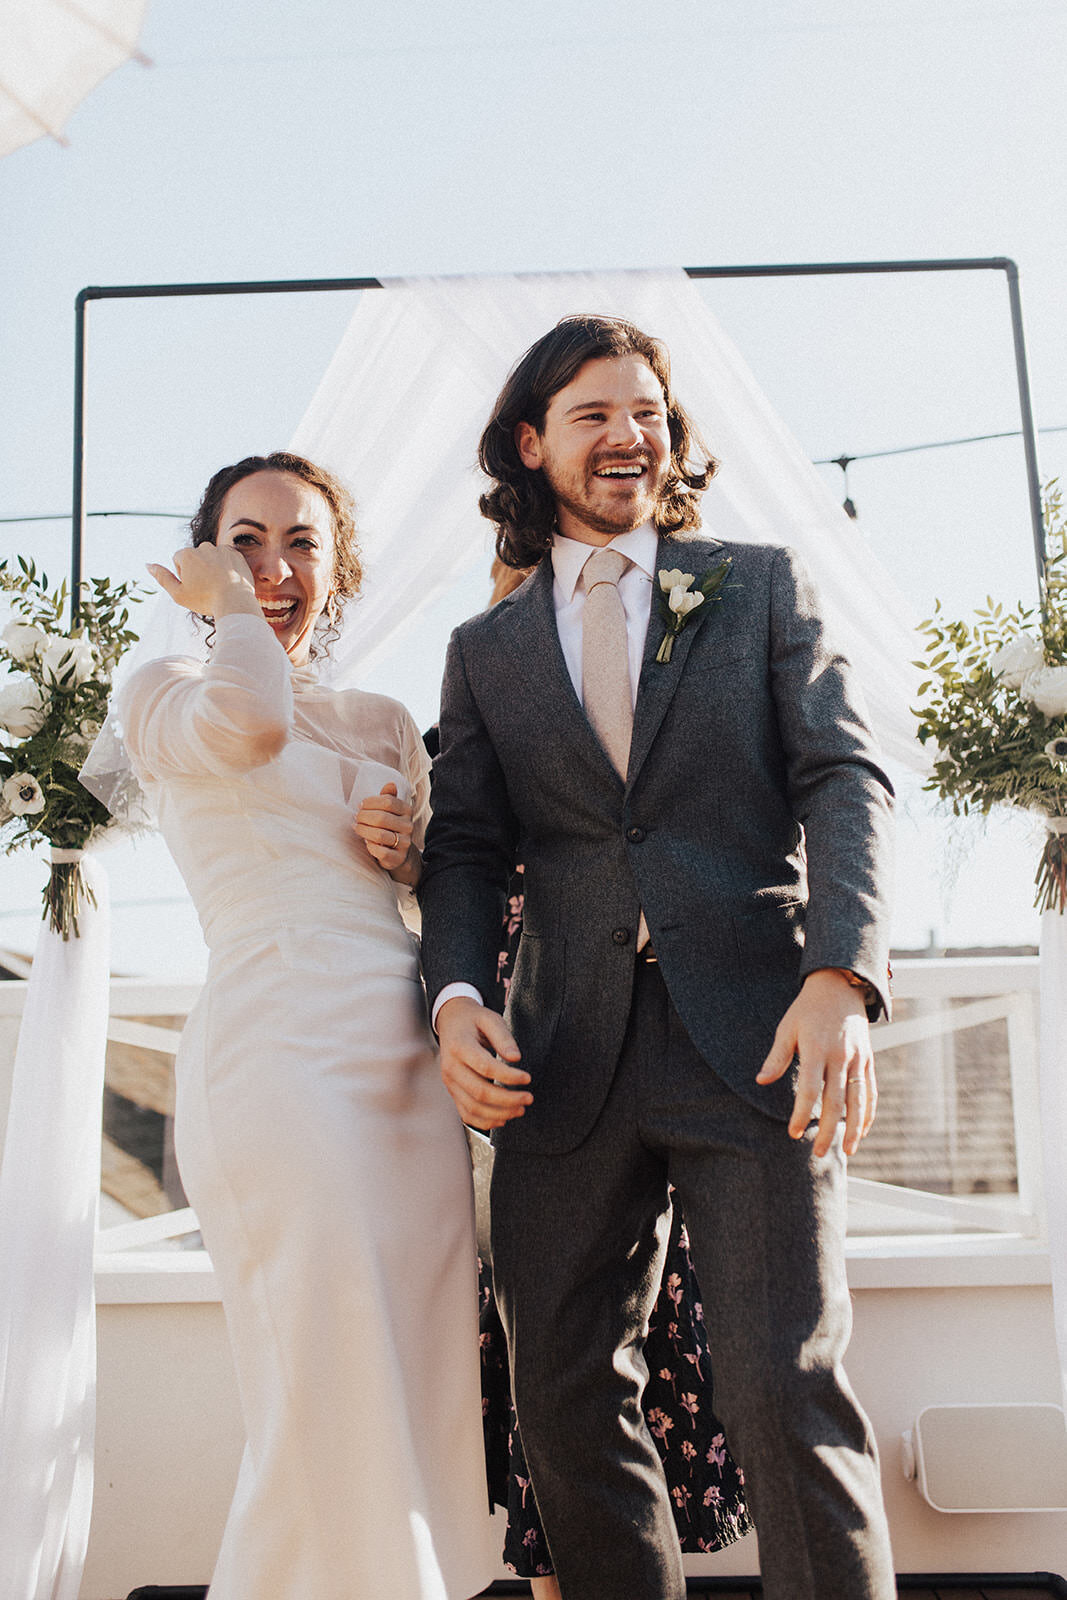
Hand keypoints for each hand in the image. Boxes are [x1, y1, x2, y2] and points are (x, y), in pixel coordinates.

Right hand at [147, 545, 258, 618]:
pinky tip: (228, 580)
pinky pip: (226, 558)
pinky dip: (226, 567)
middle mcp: (204, 547)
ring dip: (212, 567)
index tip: (193, 586)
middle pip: (195, 557)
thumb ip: (162, 577)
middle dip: (198, 569)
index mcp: (187, 554)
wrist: (235, 602)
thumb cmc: (205, 600)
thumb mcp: (178, 593)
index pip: (179, 560)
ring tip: (218, 584)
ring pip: (211, 556)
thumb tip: (148, 565)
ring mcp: (221, 549)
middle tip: (206, 587)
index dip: (184, 575)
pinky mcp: (235, 554)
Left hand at [353, 782, 416, 878]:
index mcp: (406, 811)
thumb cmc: (389, 827)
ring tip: (357, 828)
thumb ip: (389, 797)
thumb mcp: (390, 811)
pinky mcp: (398, 858)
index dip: (370, 802)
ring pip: (379, 835)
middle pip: (381, 818)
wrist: (399, 853)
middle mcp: (408, 826)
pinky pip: (381, 852)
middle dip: (363, 817)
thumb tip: (391, 784)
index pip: (388, 801)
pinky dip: (371, 847)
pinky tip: (367, 843)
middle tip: (356, 818)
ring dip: (363, 831)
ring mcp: (404, 843)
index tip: (361, 806)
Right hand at [436, 996, 531, 1129]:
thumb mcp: (490, 1019)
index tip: (528, 1078)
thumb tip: (516, 1058)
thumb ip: (503, 1037)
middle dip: (507, 1100)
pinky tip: (503, 1118)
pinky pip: (466, 1113)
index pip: (485, 1067)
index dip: (508, 1076)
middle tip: (529, 1098)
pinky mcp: (453, 1092)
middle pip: (479, 1092)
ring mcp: (450, 1082)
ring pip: (473, 1107)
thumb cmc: (473, 1020)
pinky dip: (485, 1121)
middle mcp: (451, 1067)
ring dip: (499, 1113)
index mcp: (459, 1046)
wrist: (451, 1022)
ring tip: (520, 1109)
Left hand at [756, 968, 876, 1157]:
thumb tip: (761, 1081)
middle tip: (817, 1152)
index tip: (793, 1133)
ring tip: (848, 1151)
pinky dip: (868, 1112)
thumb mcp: (787, 1028)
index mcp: (817, 1049)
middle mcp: (841, 1056)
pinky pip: (870, 1091)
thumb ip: (777, 1057)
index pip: (809, 1089)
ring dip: (854, 1128)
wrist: (840, 986)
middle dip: (827, 1130)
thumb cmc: (807, 1009)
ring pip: (858, 1100)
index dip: (801, 1113)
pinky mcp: (868, 1060)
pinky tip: (863, 1130)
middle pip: (835, 1101)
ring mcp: (858, 1059)